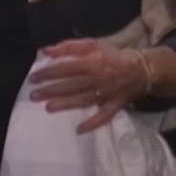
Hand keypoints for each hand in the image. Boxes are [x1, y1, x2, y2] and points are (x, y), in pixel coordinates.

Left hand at [29, 39, 149, 132]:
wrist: (142, 69)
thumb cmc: (113, 56)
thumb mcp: (94, 45)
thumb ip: (70, 47)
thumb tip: (47, 50)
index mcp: (93, 61)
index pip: (67, 67)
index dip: (49, 72)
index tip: (33, 78)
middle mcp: (99, 77)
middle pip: (72, 84)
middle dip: (52, 90)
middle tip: (34, 95)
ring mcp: (107, 92)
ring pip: (84, 99)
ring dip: (66, 104)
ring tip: (48, 108)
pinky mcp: (115, 104)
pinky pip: (105, 115)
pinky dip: (93, 123)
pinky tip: (79, 130)